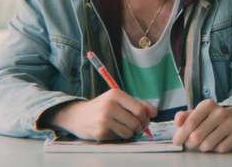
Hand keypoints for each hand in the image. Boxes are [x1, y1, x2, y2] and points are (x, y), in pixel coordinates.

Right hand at [39, 89, 156, 140]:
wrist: (77, 115)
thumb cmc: (102, 107)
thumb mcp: (118, 100)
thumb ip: (138, 104)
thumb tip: (154, 113)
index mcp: (116, 94)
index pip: (140, 109)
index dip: (145, 118)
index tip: (145, 120)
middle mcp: (109, 105)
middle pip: (136, 122)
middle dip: (139, 127)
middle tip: (136, 127)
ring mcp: (104, 119)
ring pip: (129, 132)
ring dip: (130, 133)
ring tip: (124, 128)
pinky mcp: (100, 132)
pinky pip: (119, 138)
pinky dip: (119, 136)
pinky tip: (112, 131)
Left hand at [172, 99, 231, 152]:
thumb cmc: (209, 118)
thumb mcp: (195, 114)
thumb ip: (183, 117)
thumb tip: (178, 121)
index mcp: (207, 105)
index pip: (190, 123)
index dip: (181, 135)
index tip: (177, 141)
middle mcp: (220, 112)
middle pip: (196, 136)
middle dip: (190, 143)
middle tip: (191, 142)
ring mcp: (230, 122)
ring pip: (207, 144)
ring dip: (203, 146)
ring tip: (205, 141)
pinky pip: (220, 148)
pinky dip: (216, 148)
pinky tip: (218, 141)